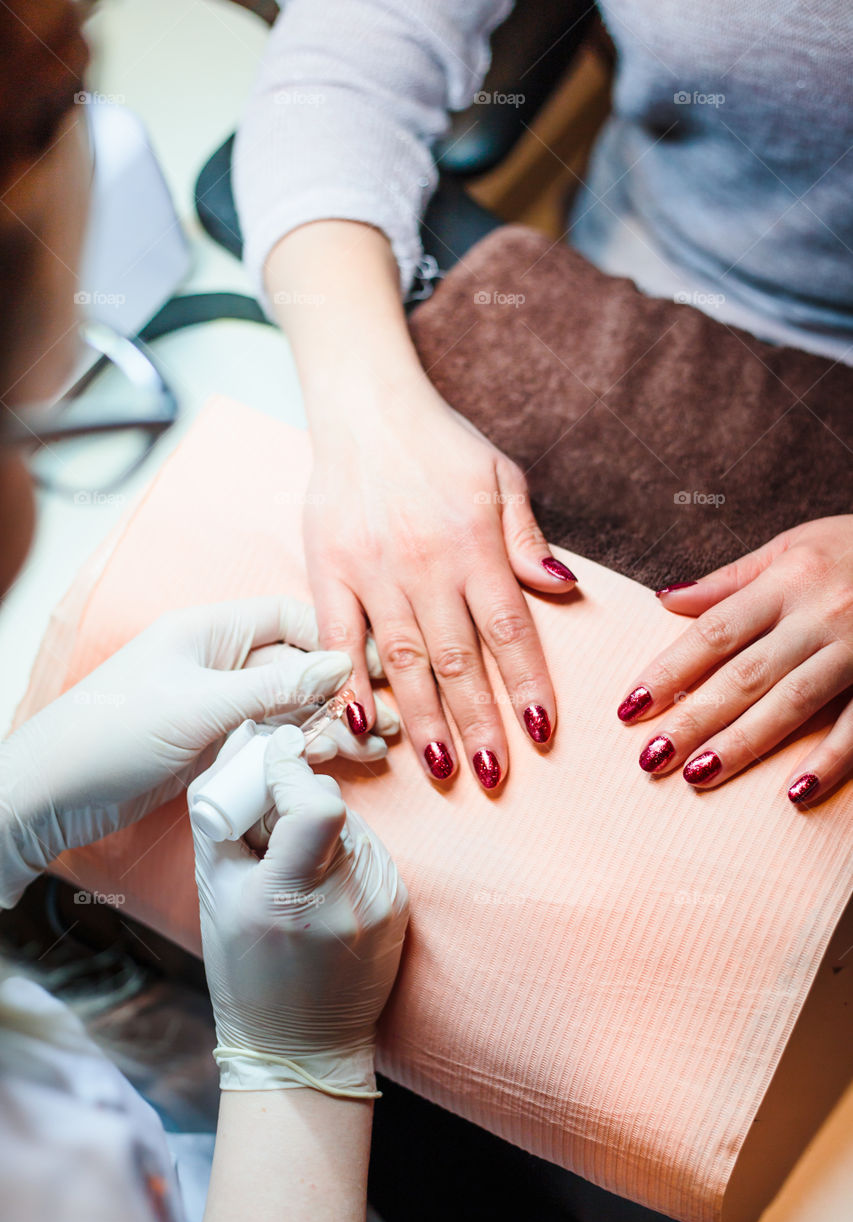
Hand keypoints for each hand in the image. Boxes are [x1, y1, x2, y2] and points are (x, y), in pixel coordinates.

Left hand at [0, 596, 393, 904]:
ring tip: (374, 749)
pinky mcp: (215, 745)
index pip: (288, 617)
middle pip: (295, 665)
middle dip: (342, 692)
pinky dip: (302, 749)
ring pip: (289, 707)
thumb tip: (341, 667)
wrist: (52, 796)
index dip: (333, 640)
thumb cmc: (111, 735)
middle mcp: (218, 661)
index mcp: (209, 630)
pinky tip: (335, 762)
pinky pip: (271, 739)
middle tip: (384, 723)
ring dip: (330, 725)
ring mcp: (217, 705)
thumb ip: (274, 688)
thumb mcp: (200, 706)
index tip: (374, 671)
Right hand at [191, 724, 408, 1095]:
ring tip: (293, 872)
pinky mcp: (400, 905)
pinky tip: (320, 889)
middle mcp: (348, 898)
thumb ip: (222, 815)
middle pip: (331, 806)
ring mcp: (382, 903)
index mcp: (292, 897)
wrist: (303, 1044)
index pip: (318, 805)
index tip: (275, 754)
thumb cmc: (246, 971)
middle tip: (268, 830)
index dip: (292, 770)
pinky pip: (369, 852)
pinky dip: (341, 854)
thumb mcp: (216, 894)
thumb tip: (243, 743)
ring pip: (351, 824)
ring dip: (320, 829)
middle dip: (296, 801)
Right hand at [304, 391, 576, 790]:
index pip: (508, 627)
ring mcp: (372, 569)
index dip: (526, 683)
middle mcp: (426, 562)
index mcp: (474, 542)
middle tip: (494, 776)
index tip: (541, 731)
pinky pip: (337, 636)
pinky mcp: (327, 569)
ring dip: (422, 718)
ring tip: (441, 768)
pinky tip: (361, 724)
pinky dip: (347, 682)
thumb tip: (564, 591)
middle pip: (458, 658)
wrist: (364, 406)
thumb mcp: (502, 477)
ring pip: (402, 659)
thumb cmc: (441, 444)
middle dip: (479, 722)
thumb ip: (528, 540)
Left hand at [617, 516, 852, 802]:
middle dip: (693, 718)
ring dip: (744, 743)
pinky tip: (796, 792)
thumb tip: (665, 600)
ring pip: (793, 702)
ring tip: (698, 775)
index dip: (669, 670)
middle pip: (745, 674)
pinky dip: (830, 759)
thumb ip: (730, 579)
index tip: (630, 707)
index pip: (714, 632)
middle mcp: (819, 615)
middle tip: (650, 758)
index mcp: (787, 580)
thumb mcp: (793, 546)